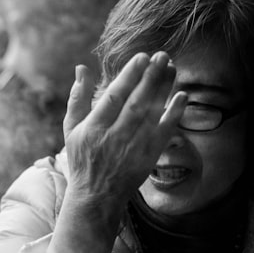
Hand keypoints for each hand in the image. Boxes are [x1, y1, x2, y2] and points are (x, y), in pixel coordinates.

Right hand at [50, 53, 186, 252]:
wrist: (97, 196)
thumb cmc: (83, 157)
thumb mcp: (72, 129)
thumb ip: (77, 98)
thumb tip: (82, 68)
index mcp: (94, 128)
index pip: (114, 97)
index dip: (129, 76)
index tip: (142, 57)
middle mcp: (114, 137)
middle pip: (136, 103)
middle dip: (151, 78)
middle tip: (163, 56)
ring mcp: (133, 148)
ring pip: (152, 115)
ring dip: (164, 90)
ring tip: (172, 68)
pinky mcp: (148, 157)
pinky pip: (164, 132)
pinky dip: (174, 114)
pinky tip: (182, 96)